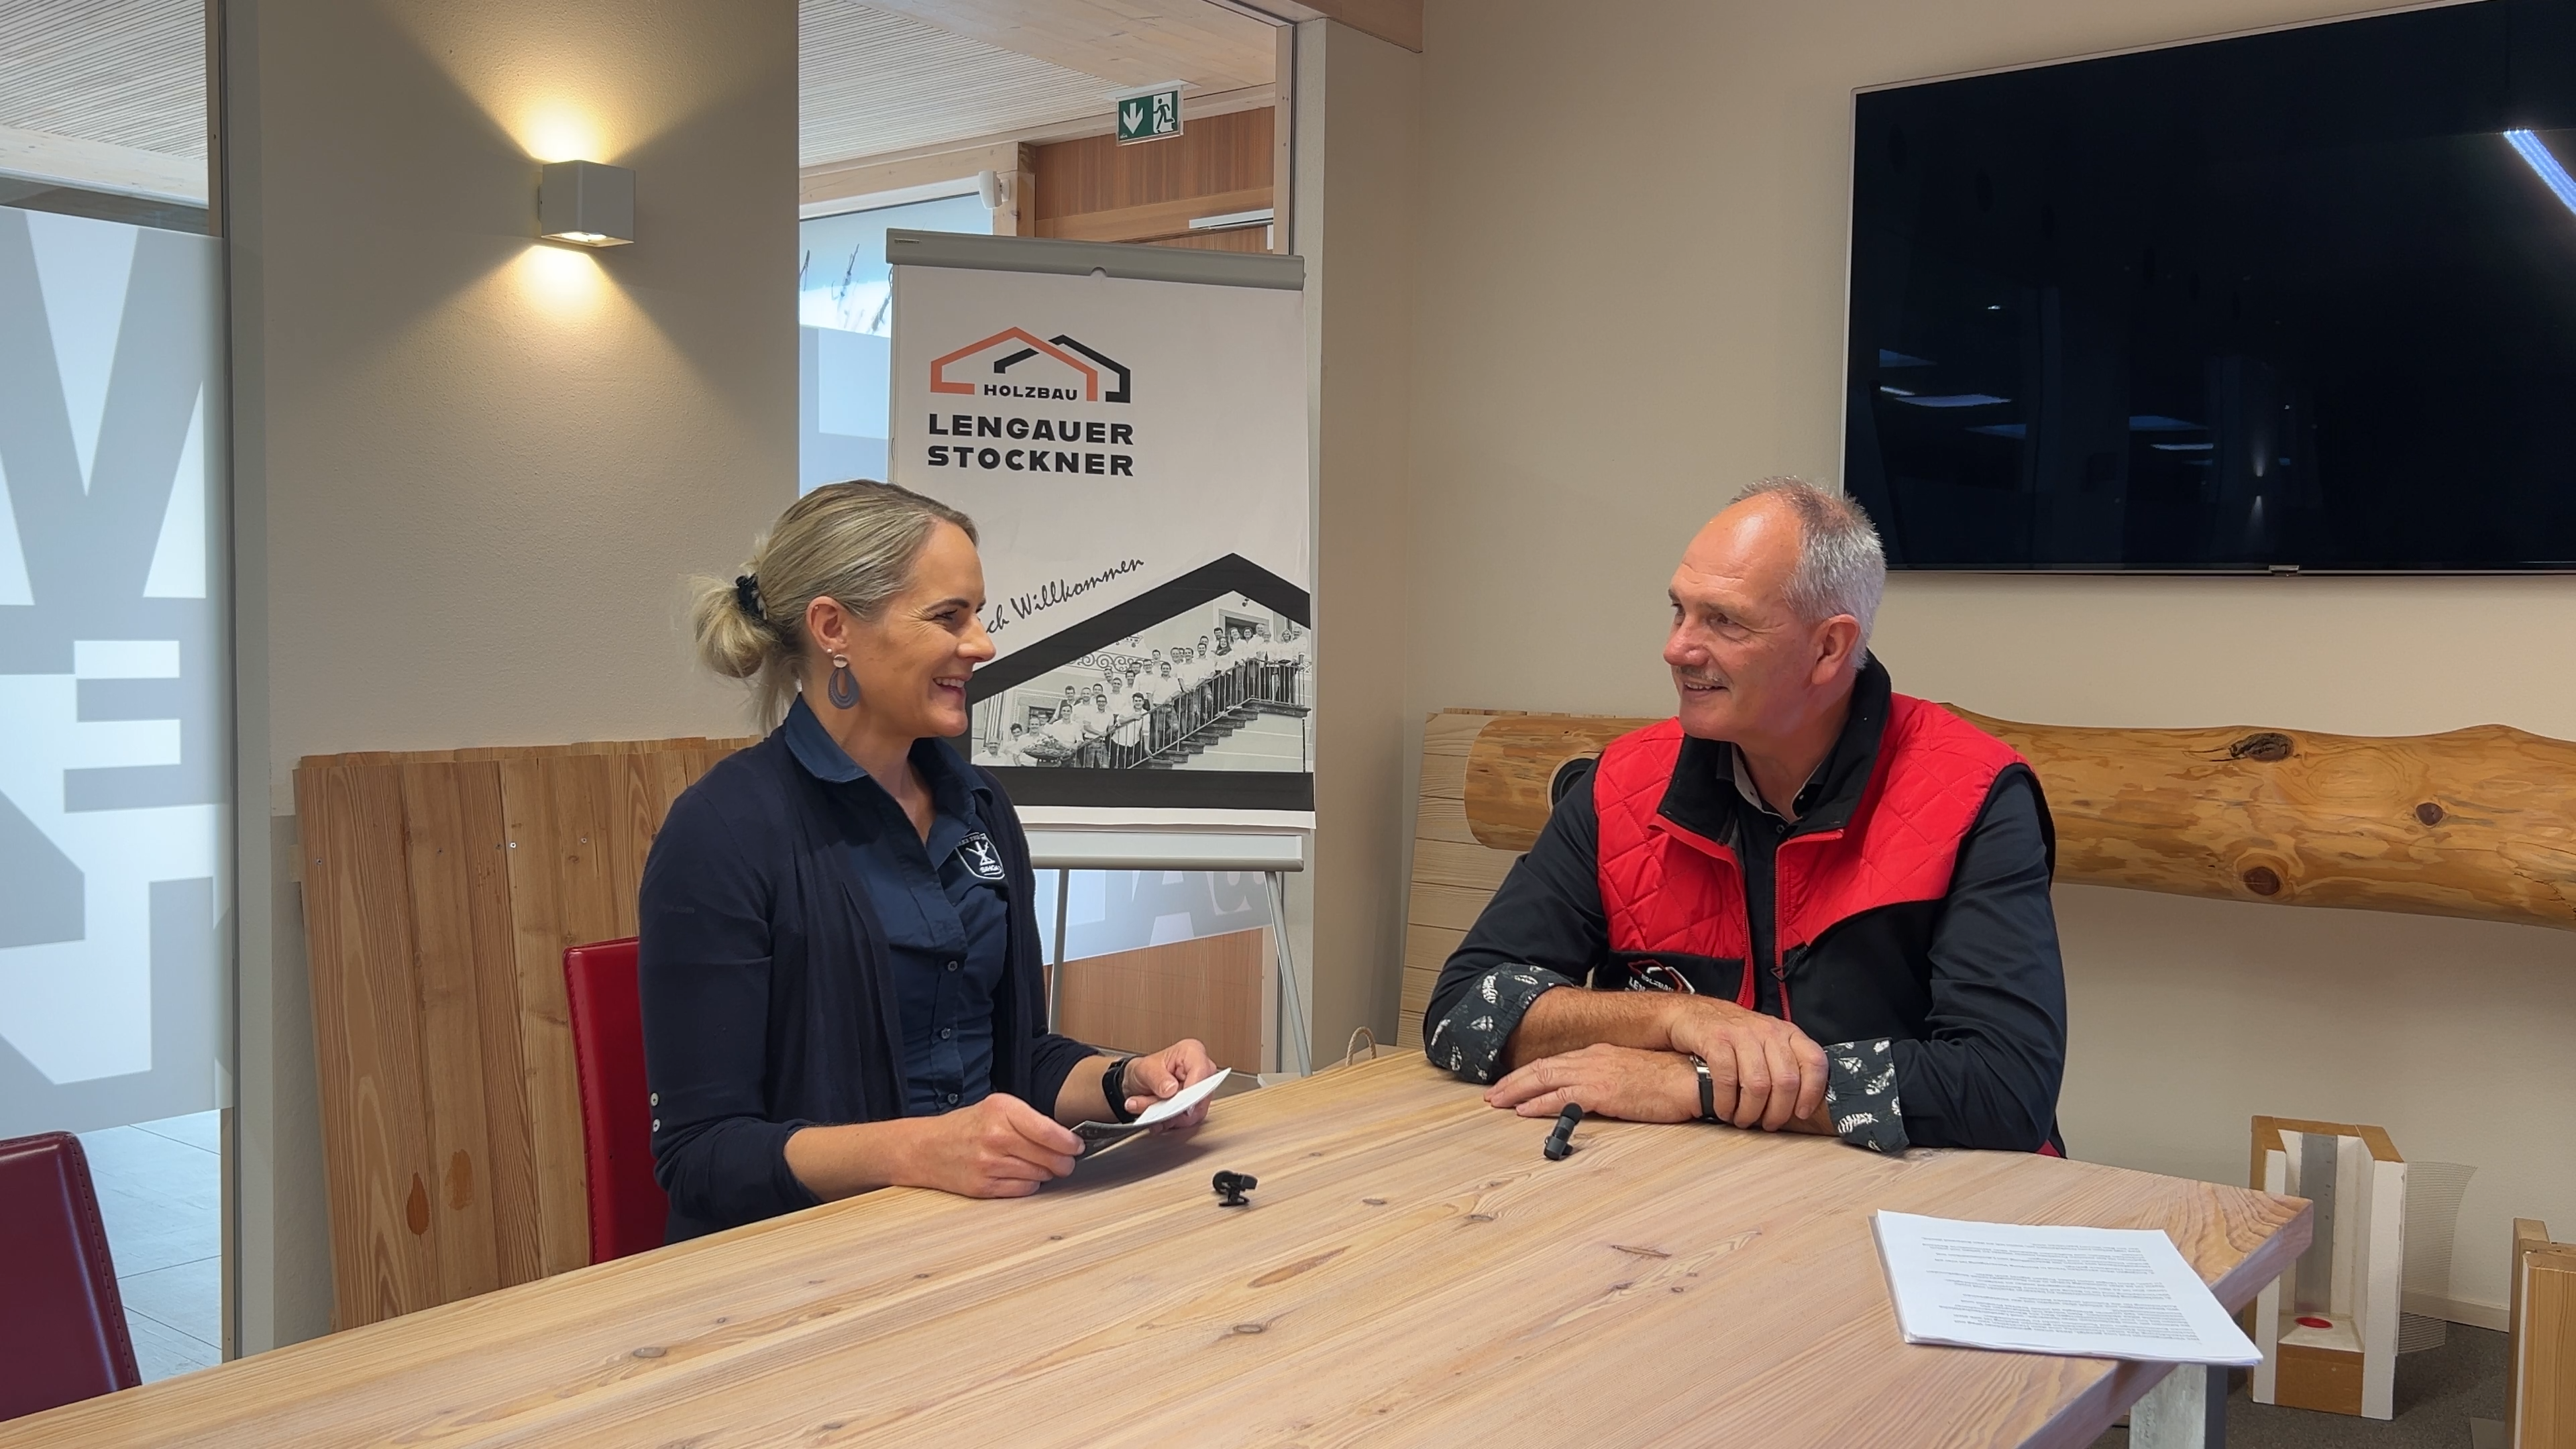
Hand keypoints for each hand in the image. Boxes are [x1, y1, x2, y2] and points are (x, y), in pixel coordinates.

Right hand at [899, 1094, 1081, 1197]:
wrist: (926, 1148)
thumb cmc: (965, 1126)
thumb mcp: (996, 1107)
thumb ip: (1028, 1119)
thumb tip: (1065, 1138)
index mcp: (1001, 1111)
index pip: (1047, 1131)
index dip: (1069, 1142)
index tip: (1077, 1146)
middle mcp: (995, 1137)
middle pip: (1048, 1158)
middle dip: (1064, 1162)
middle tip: (1067, 1160)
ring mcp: (988, 1164)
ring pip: (1039, 1175)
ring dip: (1046, 1173)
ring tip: (1040, 1165)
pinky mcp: (984, 1187)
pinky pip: (1023, 1190)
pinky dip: (1030, 1184)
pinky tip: (1022, 1175)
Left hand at [1120, 1039, 1217, 1129]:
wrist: (1141, 1081)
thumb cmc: (1147, 1069)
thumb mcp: (1144, 1070)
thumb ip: (1157, 1078)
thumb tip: (1171, 1088)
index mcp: (1192, 1052)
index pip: (1201, 1071)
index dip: (1191, 1089)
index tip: (1177, 1101)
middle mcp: (1201, 1071)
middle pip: (1199, 1095)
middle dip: (1174, 1105)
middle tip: (1153, 1107)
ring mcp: (1200, 1090)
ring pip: (1194, 1111)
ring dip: (1169, 1115)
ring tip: (1150, 1110)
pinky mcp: (1196, 1106)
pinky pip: (1188, 1119)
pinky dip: (1170, 1121)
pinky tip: (1157, 1118)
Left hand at [1482, 1044, 1699, 1122]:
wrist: (1692, 1077)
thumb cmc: (1670, 1079)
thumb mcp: (1632, 1075)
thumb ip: (1610, 1080)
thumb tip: (1592, 1095)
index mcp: (1599, 1054)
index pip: (1556, 1064)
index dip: (1530, 1074)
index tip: (1511, 1084)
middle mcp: (1593, 1059)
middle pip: (1543, 1069)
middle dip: (1514, 1082)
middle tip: (1493, 1095)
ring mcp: (1597, 1074)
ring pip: (1545, 1080)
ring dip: (1518, 1092)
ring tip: (1498, 1103)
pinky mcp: (1604, 1092)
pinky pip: (1563, 1098)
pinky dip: (1540, 1104)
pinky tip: (1525, 1111)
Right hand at [1664, 998, 1827, 1131]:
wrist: (1692, 1014)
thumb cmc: (1731, 1037)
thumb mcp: (1765, 1045)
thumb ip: (1784, 1066)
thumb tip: (1803, 1103)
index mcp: (1786, 1033)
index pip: (1814, 1062)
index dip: (1812, 1092)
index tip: (1801, 1113)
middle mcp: (1768, 1030)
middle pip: (1786, 1080)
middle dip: (1777, 1112)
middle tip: (1767, 1123)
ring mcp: (1742, 1033)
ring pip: (1758, 1084)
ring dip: (1750, 1111)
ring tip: (1743, 1119)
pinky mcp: (1716, 1039)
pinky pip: (1727, 1078)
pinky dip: (1726, 1101)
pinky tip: (1724, 1109)